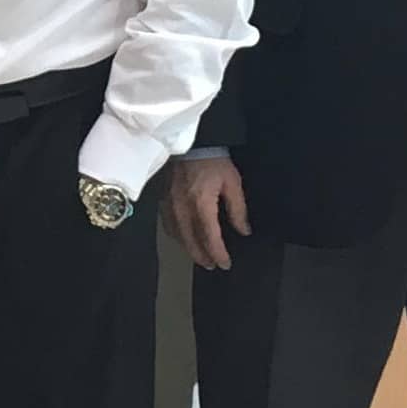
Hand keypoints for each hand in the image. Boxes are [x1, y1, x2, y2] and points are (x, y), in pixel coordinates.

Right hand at [164, 154, 249, 269]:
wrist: (192, 142)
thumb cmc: (212, 160)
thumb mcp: (232, 183)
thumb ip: (238, 209)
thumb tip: (243, 230)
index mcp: (201, 204)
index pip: (210, 238)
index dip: (218, 254)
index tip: (225, 263)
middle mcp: (182, 208)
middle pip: (191, 242)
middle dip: (202, 257)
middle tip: (212, 265)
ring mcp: (169, 205)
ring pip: (177, 236)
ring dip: (189, 249)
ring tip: (200, 256)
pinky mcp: (163, 200)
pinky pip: (168, 225)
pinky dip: (177, 236)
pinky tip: (183, 239)